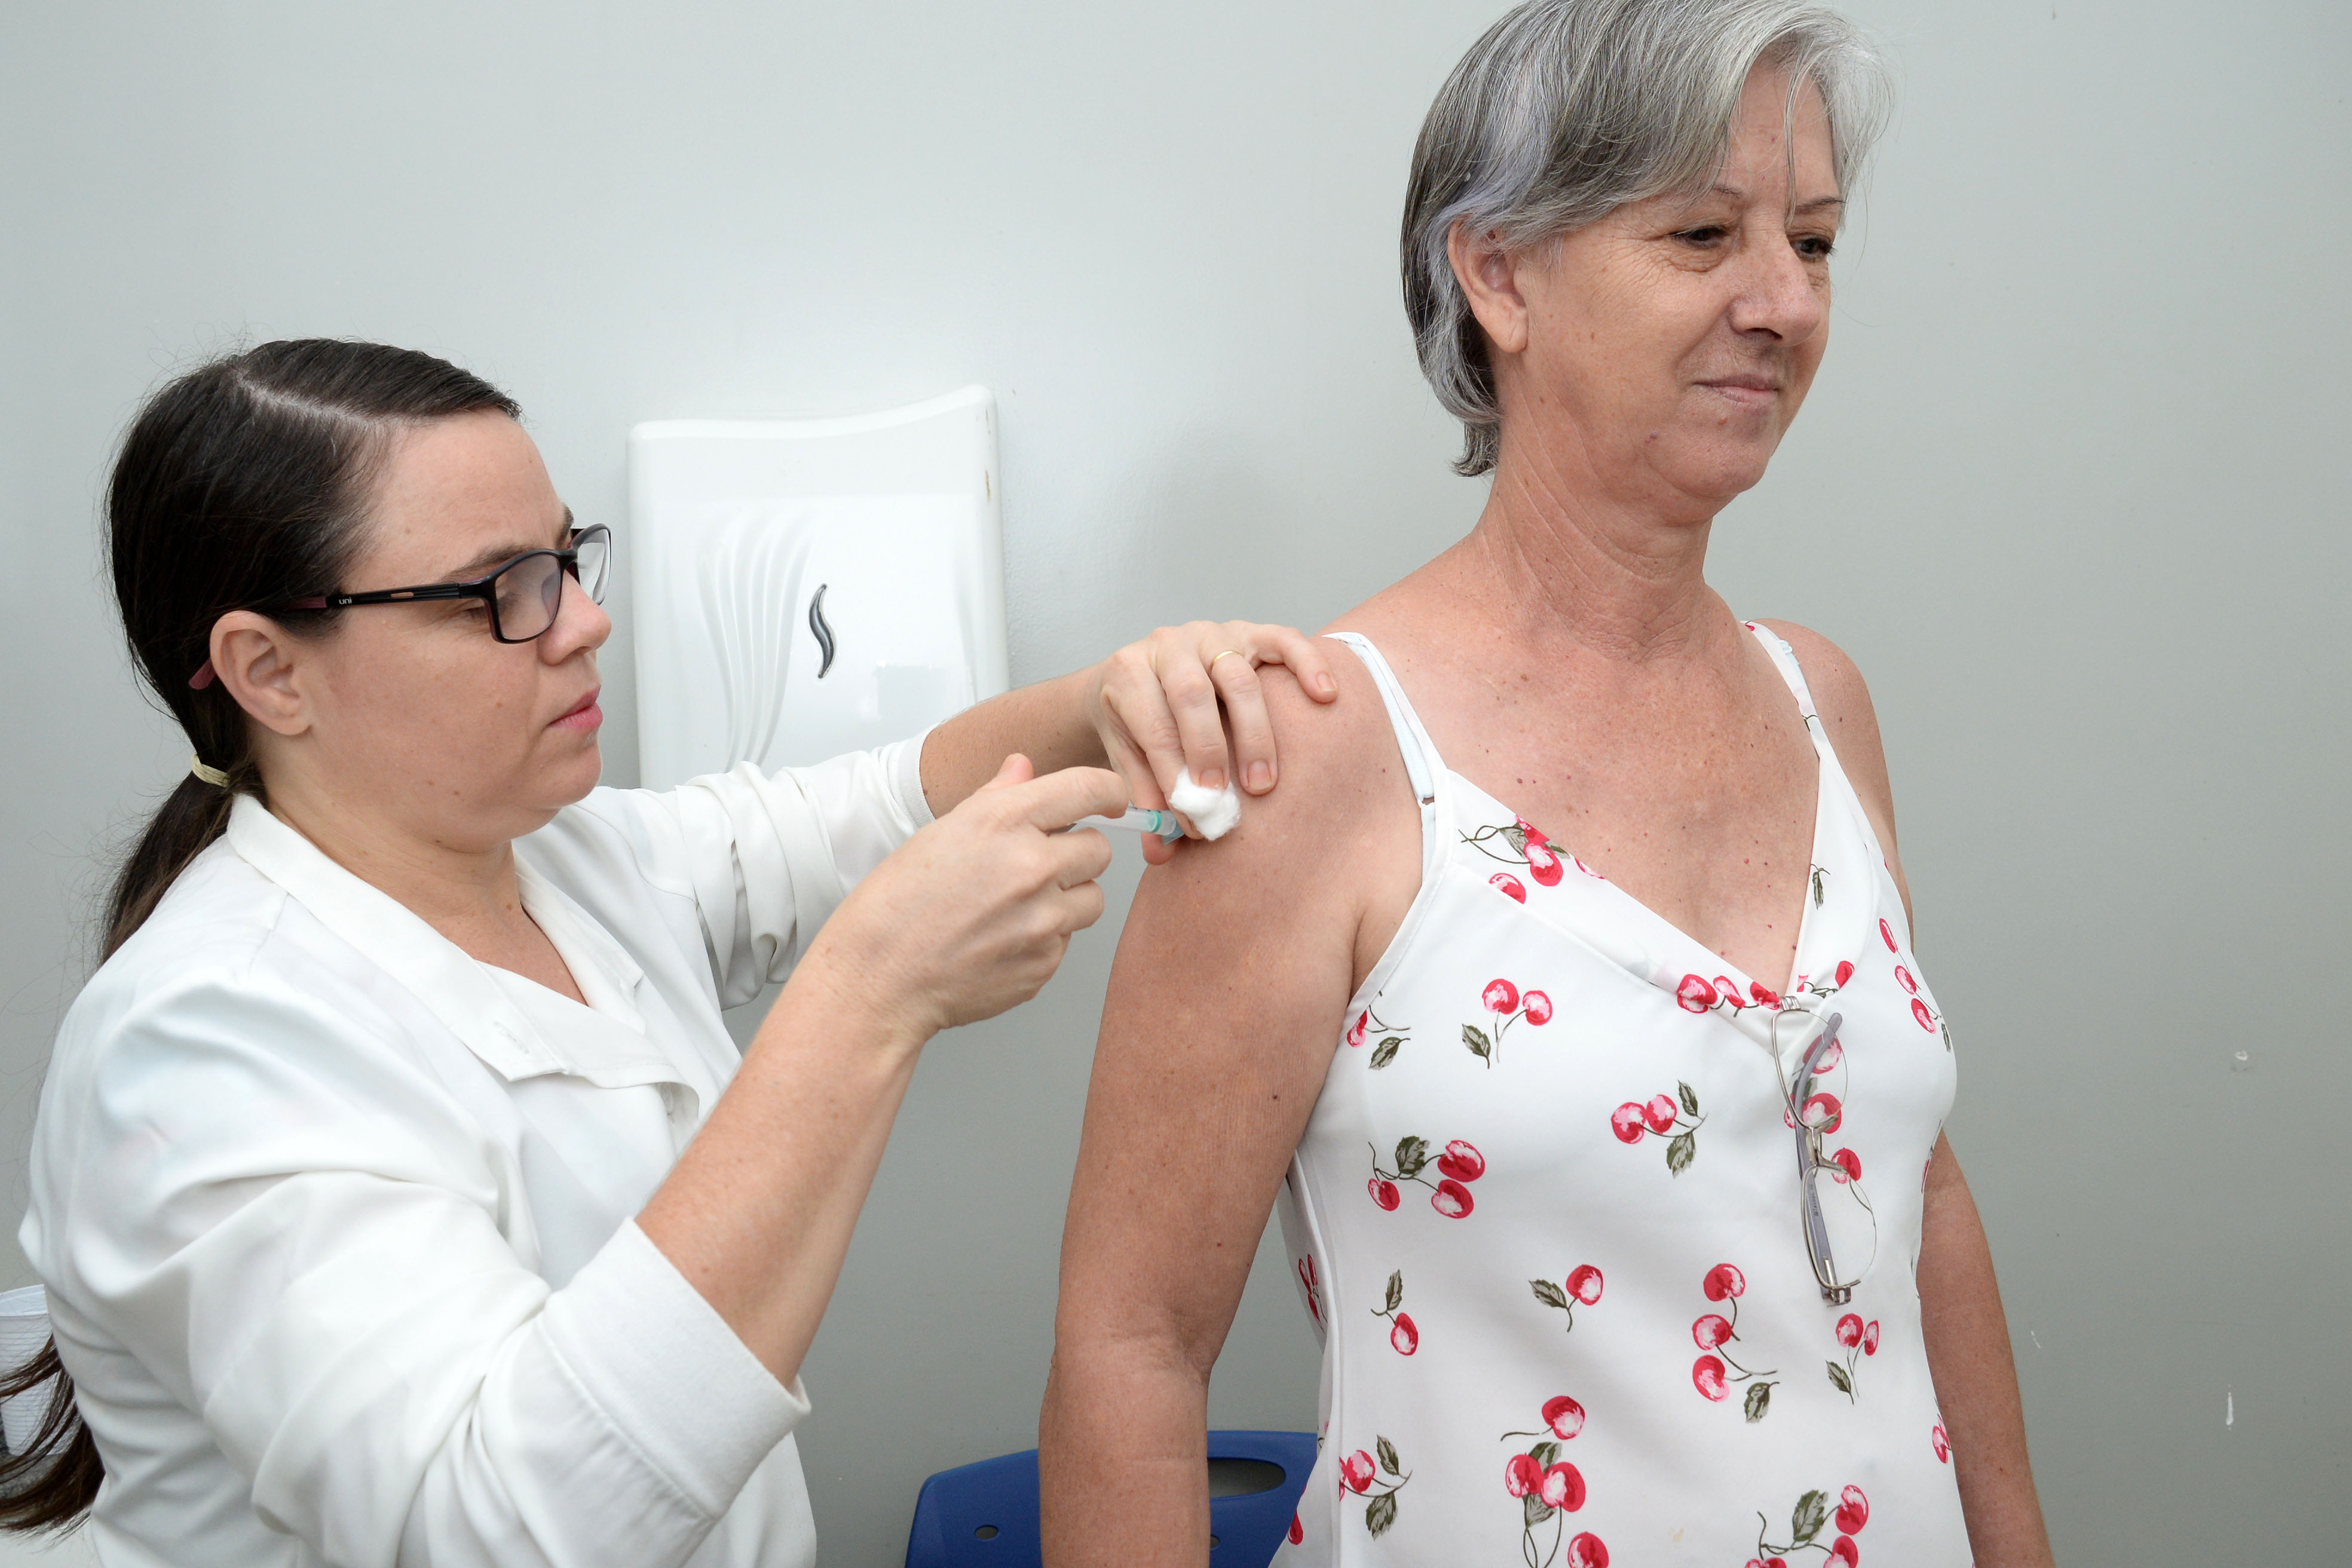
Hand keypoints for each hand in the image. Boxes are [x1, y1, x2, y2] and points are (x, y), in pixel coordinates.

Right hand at [802, 755, 1127, 1037]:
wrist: (878, 978)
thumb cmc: (896, 905)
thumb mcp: (941, 832)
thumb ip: (996, 797)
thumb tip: (1023, 767)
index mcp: (1003, 822)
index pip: (1091, 788)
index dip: (1109, 793)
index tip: (1110, 801)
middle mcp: (1031, 867)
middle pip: (1099, 850)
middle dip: (1075, 854)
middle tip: (1038, 864)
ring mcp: (1042, 921)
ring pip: (1091, 899)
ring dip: (1067, 899)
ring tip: (1016, 906)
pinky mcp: (1044, 964)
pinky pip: (1066, 942)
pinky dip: (1043, 939)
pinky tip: (1000, 938)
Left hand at [1085, 621, 1338, 861]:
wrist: (1140, 667)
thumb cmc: (1137, 716)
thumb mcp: (1128, 752)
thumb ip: (1143, 793)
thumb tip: (1160, 850)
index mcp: (1129, 673)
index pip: (1154, 727)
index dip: (1173, 774)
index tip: (1193, 814)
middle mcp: (1168, 645)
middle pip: (1192, 696)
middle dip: (1210, 753)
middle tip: (1224, 800)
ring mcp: (1211, 634)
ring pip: (1238, 676)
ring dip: (1254, 734)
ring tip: (1263, 784)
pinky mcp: (1249, 631)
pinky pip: (1284, 640)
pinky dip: (1308, 665)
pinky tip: (1325, 695)